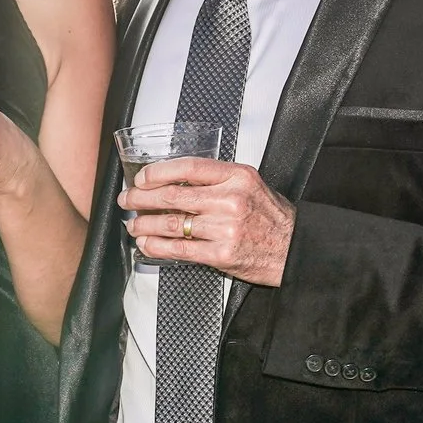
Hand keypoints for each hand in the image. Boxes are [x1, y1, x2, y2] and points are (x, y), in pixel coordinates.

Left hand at [120, 156, 295, 286]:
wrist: (294, 249)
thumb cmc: (271, 217)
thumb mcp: (249, 185)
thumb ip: (217, 180)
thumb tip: (175, 180)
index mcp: (236, 177)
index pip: (187, 168)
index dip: (158, 172)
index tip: (142, 178)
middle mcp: (230, 200)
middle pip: (173, 196)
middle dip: (142, 198)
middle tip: (128, 200)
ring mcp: (224, 228)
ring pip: (172, 223)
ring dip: (145, 224)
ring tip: (134, 224)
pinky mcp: (220, 254)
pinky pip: (179, 249)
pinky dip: (157, 246)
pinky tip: (147, 243)